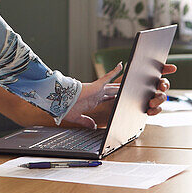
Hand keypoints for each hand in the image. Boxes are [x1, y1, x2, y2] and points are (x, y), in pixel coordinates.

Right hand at [63, 62, 177, 126]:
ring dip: (121, 84)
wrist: (61, 100)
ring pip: (113, 86)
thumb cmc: (66, 106)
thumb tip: (93, 126)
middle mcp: (97, 94)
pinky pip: (107, 77)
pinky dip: (114, 71)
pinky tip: (121, 65)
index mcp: (93, 101)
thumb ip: (86, 121)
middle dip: (120, 91)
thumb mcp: (77, 117)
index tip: (119, 99)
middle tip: (128, 89)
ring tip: (130, 79)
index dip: (113, 99)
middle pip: (112, 92)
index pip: (106, 99)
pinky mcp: (96, 85)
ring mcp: (97, 89)